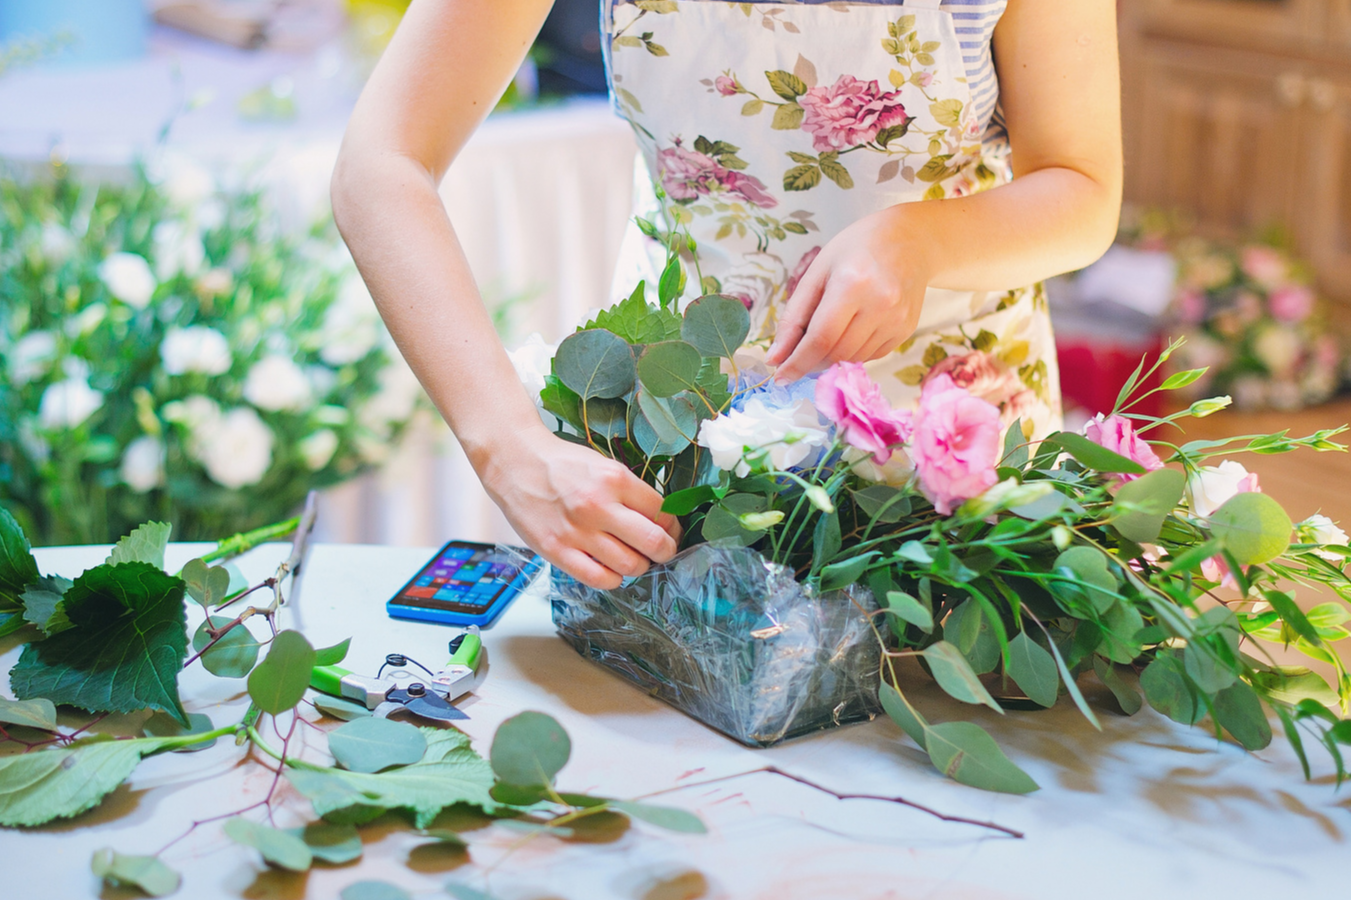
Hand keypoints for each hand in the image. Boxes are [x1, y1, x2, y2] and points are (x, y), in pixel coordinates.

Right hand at [479, 428, 680, 589]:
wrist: (516, 462)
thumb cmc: (561, 464)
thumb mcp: (604, 466)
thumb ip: (631, 492)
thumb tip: (660, 521)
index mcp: (615, 479)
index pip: (662, 513)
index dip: (673, 528)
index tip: (670, 532)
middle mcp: (599, 506)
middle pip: (653, 543)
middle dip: (665, 552)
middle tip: (661, 552)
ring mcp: (577, 531)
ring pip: (629, 565)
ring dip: (638, 567)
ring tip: (631, 559)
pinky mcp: (557, 550)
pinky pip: (599, 579)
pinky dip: (613, 579)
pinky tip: (610, 569)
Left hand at [765, 207, 931, 382]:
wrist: (910, 240)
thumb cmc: (856, 250)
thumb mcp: (817, 272)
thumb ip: (794, 317)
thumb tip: (776, 357)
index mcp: (852, 284)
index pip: (820, 338)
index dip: (797, 363)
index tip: (780, 377)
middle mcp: (880, 304)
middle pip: (836, 354)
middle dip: (811, 362)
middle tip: (798, 355)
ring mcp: (897, 319)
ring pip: (853, 359)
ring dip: (832, 357)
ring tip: (827, 334)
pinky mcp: (907, 330)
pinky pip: (871, 356)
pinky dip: (852, 352)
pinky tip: (850, 330)